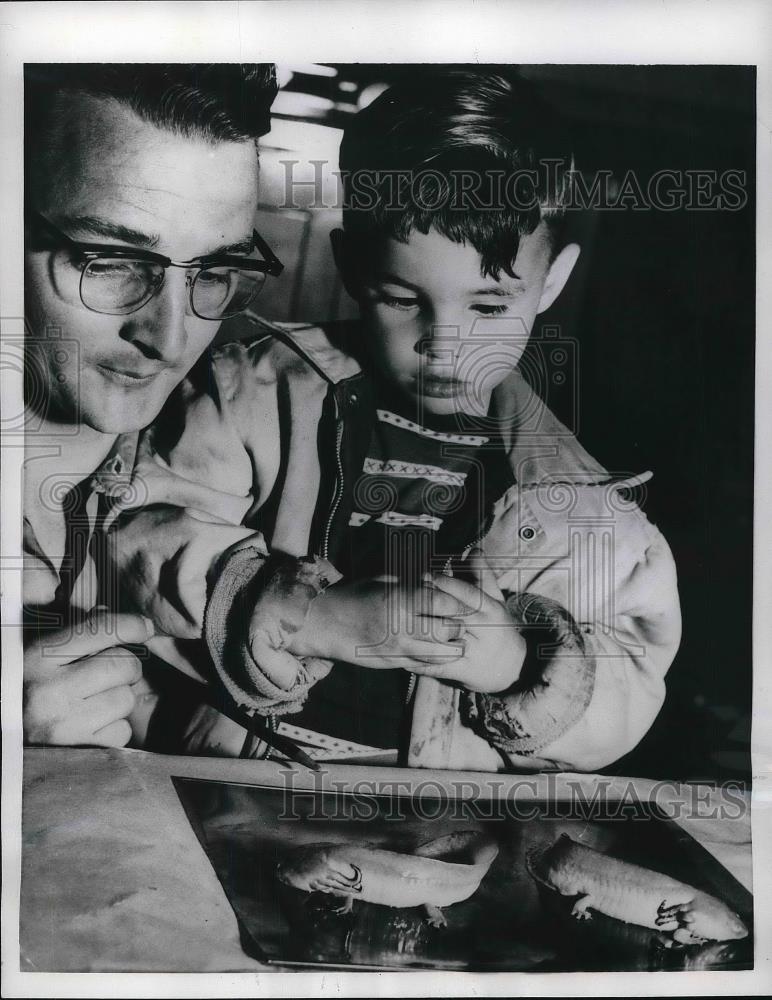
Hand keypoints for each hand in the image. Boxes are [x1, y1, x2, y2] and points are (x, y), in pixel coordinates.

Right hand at [23, 610, 154, 746]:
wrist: (1, 741)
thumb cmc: (26, 690)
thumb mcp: (39, 656)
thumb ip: (76, 635)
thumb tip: (118, 619)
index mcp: (37, 657)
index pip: (98, 629)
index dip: (131, 625)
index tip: (146, 627)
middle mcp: (49, 690)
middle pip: (123, 665)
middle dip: (127, 667)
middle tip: (113, 674)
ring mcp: (63, 724)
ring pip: (126, 699)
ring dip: (120, 698)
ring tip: (95, 702)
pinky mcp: (76, 751)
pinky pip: (121, 731)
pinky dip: (115, 727)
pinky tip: (92, 726)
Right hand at [290, 576, 467, 668]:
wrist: (324, 623)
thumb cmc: (353, 595)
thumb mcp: (382, 581)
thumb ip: (410, 584)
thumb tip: (437, 583)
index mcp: (399, 600)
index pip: (442, 603)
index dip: (457, 602)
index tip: (461, 600)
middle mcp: (401, 626)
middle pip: (446, 630)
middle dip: (457, 626)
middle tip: (460, 620)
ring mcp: (397, 648)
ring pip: (439, 654)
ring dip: (451, 646)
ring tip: (453, 638)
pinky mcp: (392, 662)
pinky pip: (423, 665)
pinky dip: (435, 659)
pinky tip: (437, 650)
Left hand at [409, 550, 525, 692]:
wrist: (515, 666)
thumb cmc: (497, 626)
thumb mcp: (494, 600)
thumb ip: (481, 576)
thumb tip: (474, 549)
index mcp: (490, 610)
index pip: (469, 594)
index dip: (448, 584)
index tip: (426, 574)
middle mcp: (484, 630)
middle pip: (455, 615)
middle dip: (430, 606)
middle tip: (405, 596)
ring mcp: (476, 651)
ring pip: (446, 641)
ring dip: (421, 635)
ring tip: (398, 625)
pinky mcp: (467, 671)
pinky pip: (441, 667)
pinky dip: (422, 663)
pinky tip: (403, 657)